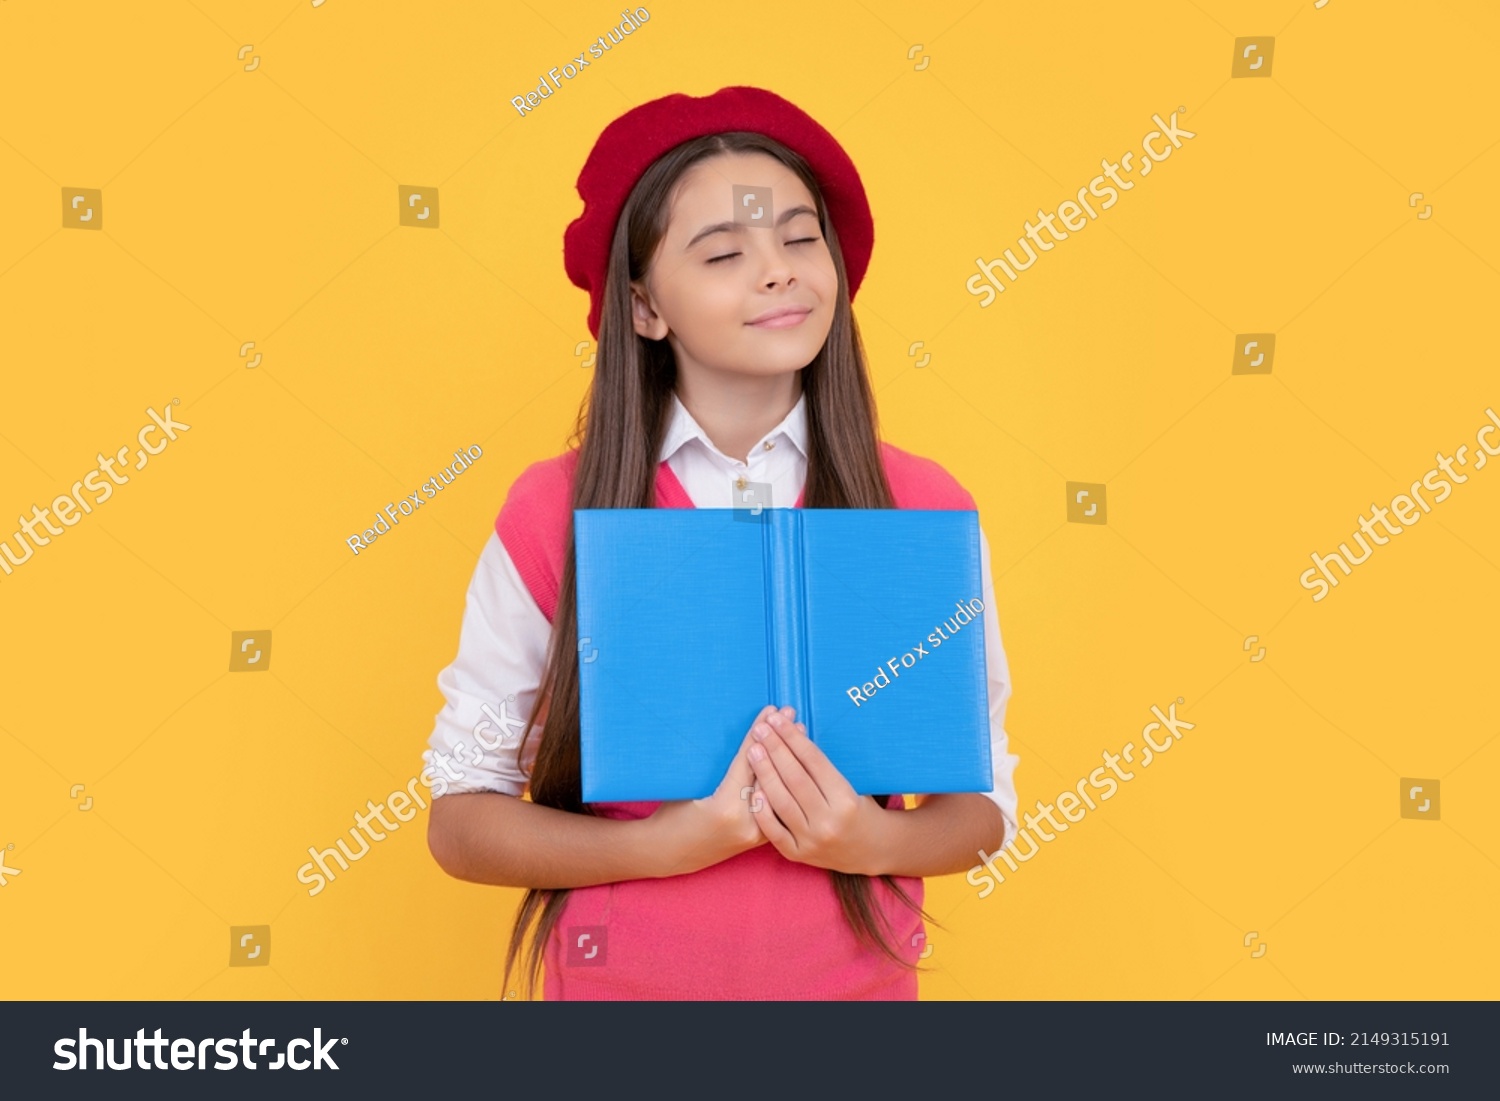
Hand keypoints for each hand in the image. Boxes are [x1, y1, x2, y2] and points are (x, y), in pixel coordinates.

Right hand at [646, 705, 785, 877]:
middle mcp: (745, 823)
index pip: (748, 761)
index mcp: (725, 807)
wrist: (668, 854)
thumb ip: (718, 766)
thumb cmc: (672, 814)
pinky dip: (786, 781)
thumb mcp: (690, 785)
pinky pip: (777, 806)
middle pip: (769, 774)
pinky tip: (796, 762)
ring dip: (790, 759)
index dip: (759, 733)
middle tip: (790, 714)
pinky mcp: (758, 839)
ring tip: (800, 732)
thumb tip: (745, 736)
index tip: (770, 711)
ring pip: (779, 790)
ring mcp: (755, 834)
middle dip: (781, 741)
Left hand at [746, 709, 891, 875]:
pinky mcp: (798, 854)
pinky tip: (752, 788)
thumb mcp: (852, 786)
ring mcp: (812, 840)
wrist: (870, 850)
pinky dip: (762, 810)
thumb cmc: (859, 809)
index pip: (813, 761)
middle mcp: (828, 821)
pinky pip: (773, 831)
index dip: (793, 738)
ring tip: (753, 750)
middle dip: (775, 750)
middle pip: (795, 778)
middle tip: (761, 729)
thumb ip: (822, 768)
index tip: (777, 720)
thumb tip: (792, 735)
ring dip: (764, 773)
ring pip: (781, 802)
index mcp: (846, 799)